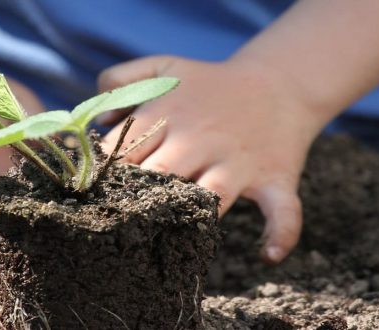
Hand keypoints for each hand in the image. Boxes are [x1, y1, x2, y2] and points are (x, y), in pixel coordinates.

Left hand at [98, 56, 328, 262]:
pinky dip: (281, 233)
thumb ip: (122, 79)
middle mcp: (200, 139)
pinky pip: (283, 210)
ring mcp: (238, 161)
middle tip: (121, 220)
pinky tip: (267, 254)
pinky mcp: (273, 178)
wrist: (279, 83)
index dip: (106, 175)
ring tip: (171, 236)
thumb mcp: (164, 67)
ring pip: (211, 196)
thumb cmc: (212, 85)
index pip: (125, 150)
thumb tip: (99, 120)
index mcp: (170, 114)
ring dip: (191, 216)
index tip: (95, 194)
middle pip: (160, 175)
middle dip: (138, 199)